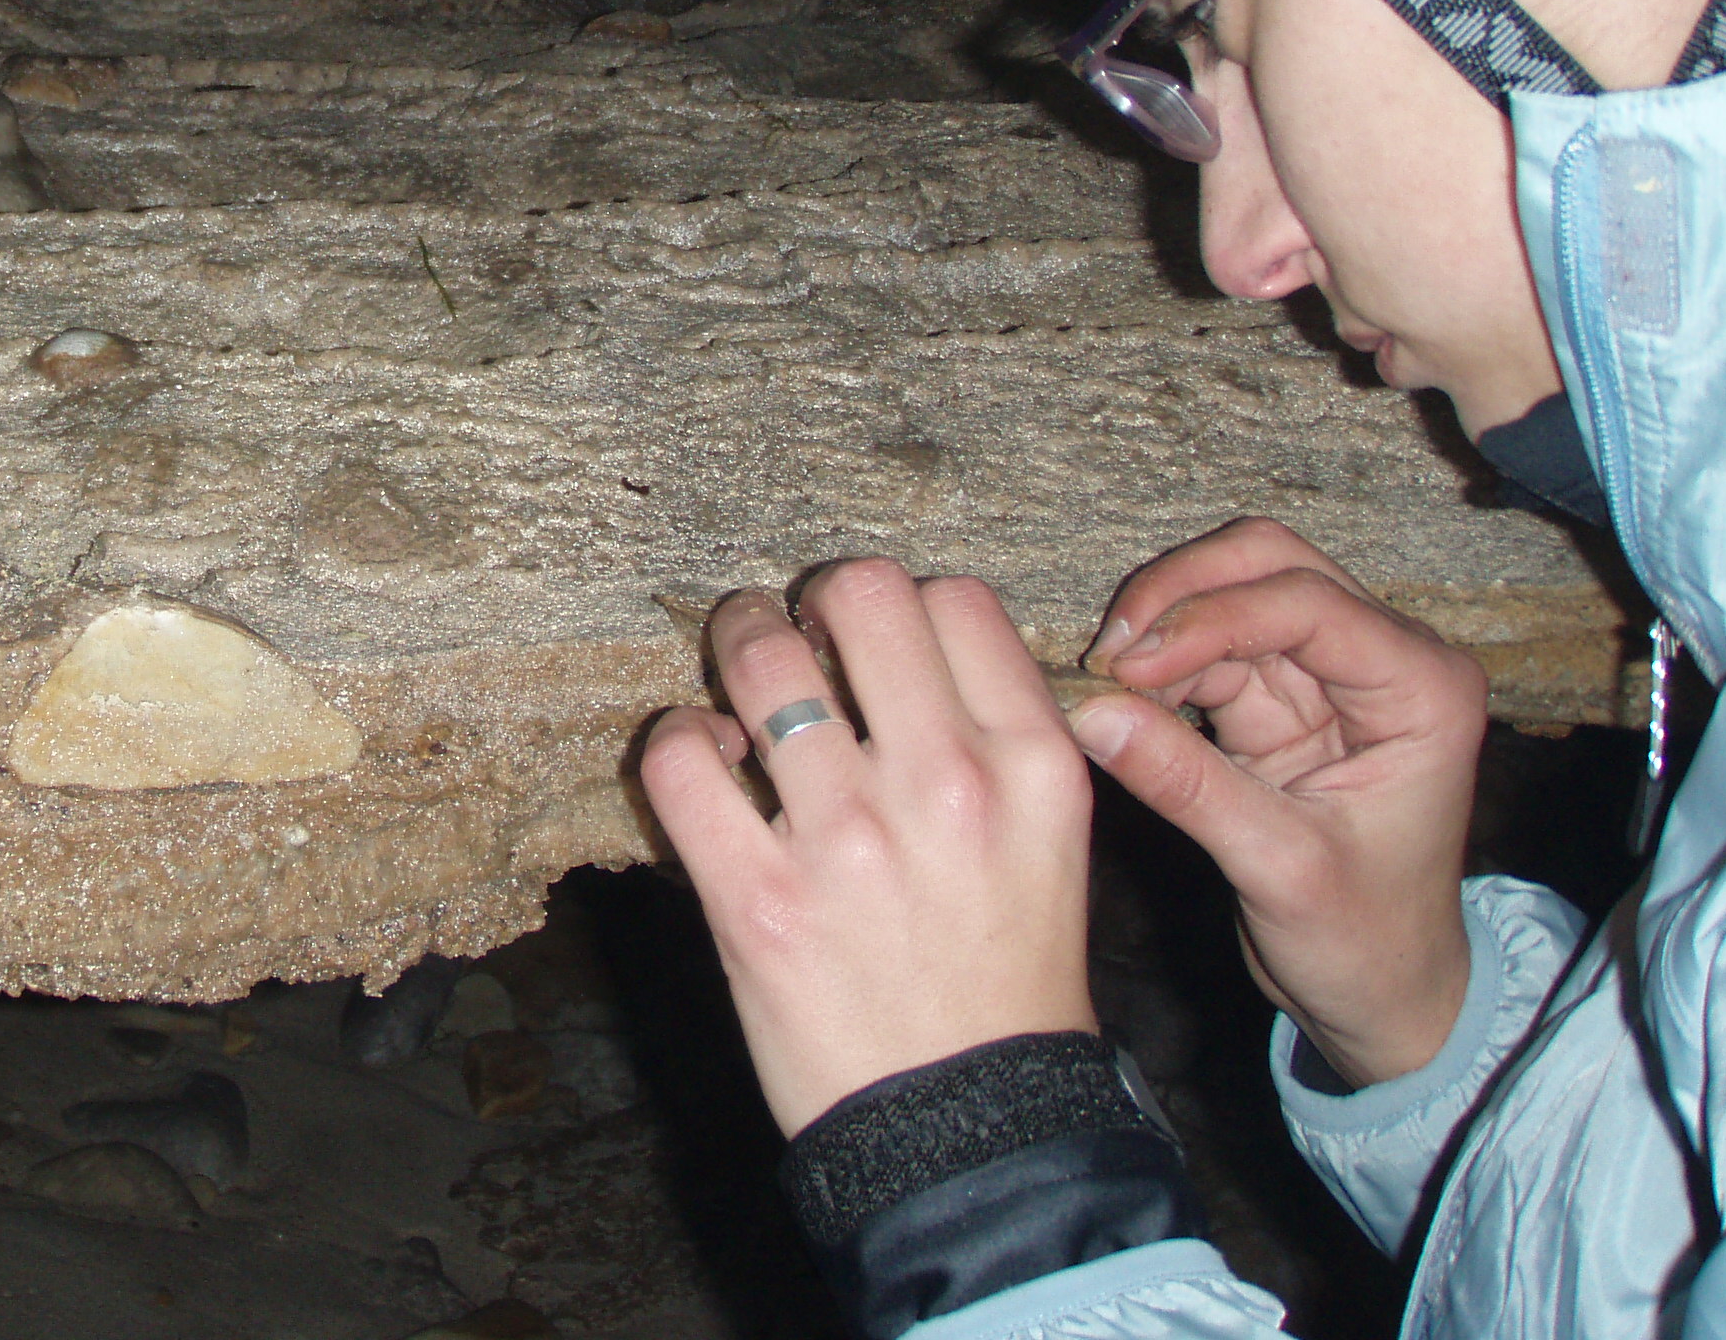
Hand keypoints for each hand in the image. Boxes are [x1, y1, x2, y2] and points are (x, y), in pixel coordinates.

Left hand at [638, 559, 1097, 1135]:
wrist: (971, 1132)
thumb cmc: (1006, 985)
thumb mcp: (1049, 844)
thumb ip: (992, 740)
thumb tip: (903, 648)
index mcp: (1033, 767)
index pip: (956, 601)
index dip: (902, 603)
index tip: (870, 639)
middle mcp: (948, 784)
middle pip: (862, 593)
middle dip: (813, 598)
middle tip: (794, 632)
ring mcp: (848, 840)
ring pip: (764, 657)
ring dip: (737, 647)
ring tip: (735, 677)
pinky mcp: (758, 899)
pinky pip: (680, 758)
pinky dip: (676, 739)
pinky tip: (701, 760)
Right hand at [1072, 518, 1485, 1087]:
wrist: (1382, 993)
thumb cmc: (1365, 943)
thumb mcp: (1281, 871)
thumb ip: (1188, 787)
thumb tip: (1091, 714)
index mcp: (1421, 689)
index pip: (1306, 603)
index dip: (1209, 616)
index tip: (1128, 663)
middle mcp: (1384, 659)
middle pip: (1268, 563)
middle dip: (1181, 592)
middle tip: (1108, 653)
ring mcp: (1328, 671)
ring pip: (1230, 589)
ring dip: (1160, 621)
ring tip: (1104, 679)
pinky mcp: (1280, 695)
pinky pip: (1207, 643)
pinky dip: (1157, 657)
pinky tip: (1118, 694)